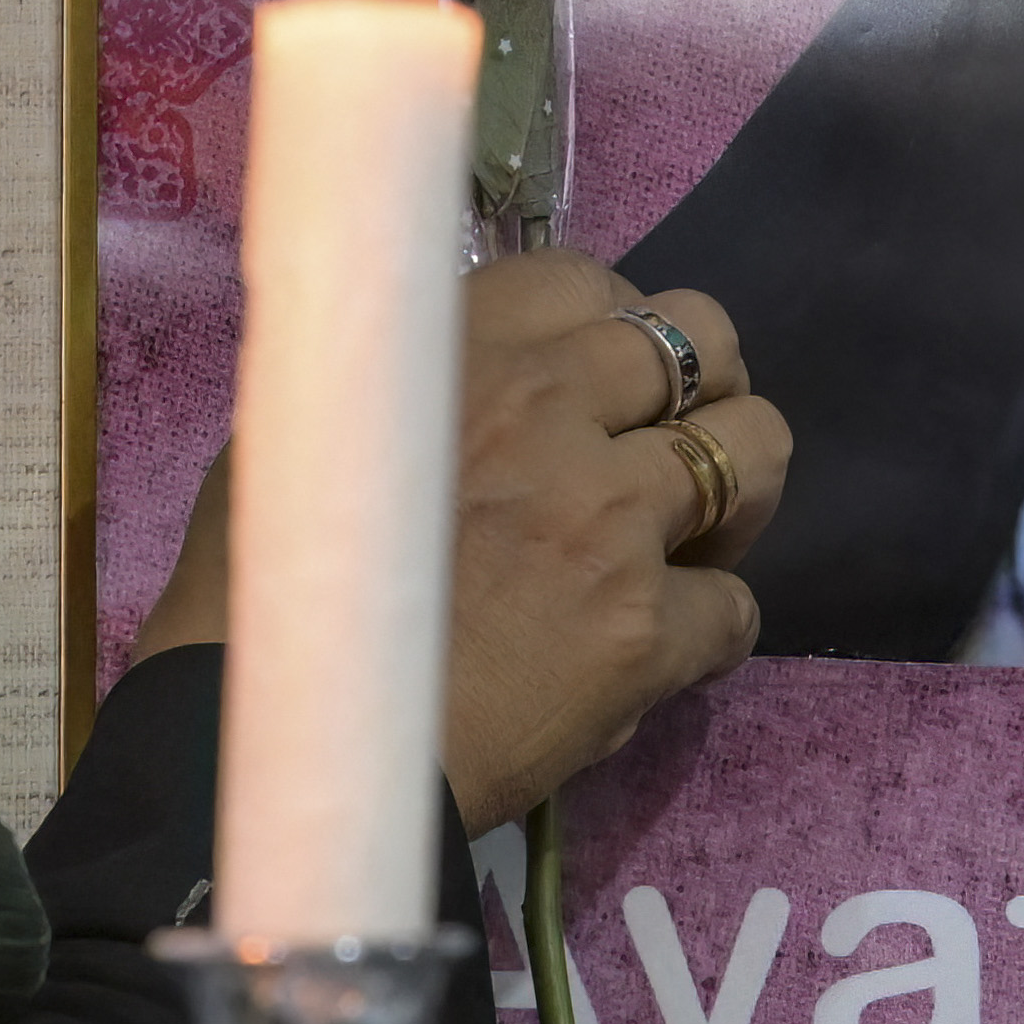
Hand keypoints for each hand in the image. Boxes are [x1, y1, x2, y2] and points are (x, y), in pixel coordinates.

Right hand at [127, 263, 786, 829]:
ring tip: (693, 539)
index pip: (589, 281)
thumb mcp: (300, 434)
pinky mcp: (646, 627)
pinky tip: (662, 653)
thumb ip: (401, 391)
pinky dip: (711, 630)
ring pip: (757, 450)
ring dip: (735, 492)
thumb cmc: (267, 594)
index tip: (598, 382)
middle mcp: (552, 404)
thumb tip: (449, 385)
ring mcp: (611, 514)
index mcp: (460, 347)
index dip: (611, 330)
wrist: (290, 742)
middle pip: (702, 338)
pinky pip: (739, 605)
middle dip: (699, 392)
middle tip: (664, 453)